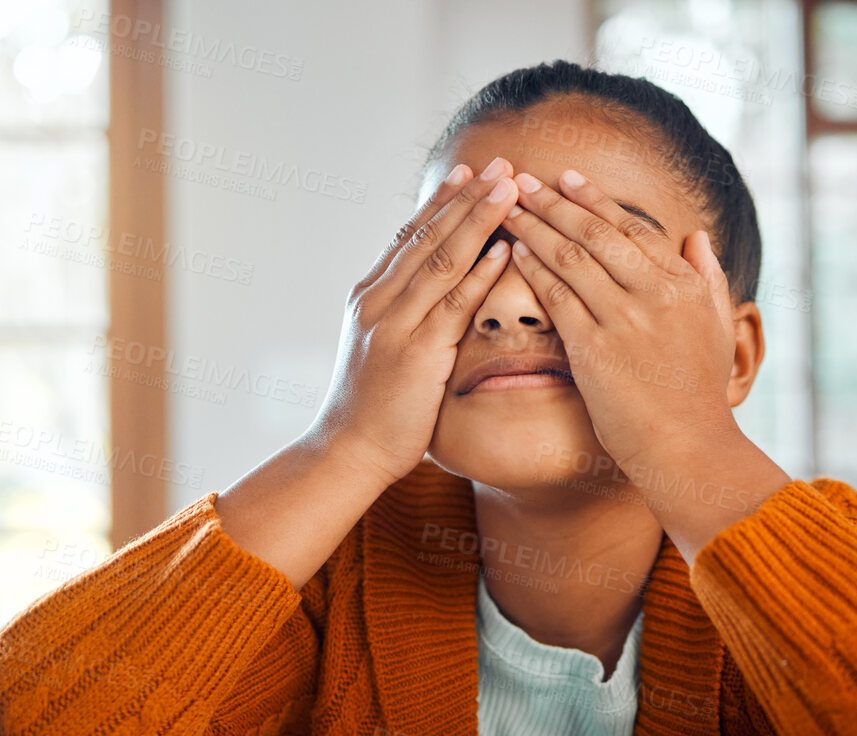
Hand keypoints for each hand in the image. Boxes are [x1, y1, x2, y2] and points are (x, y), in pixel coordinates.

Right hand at [310, 158, 517, 486]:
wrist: (346, 451)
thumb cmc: (370, 409)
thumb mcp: (380, 350)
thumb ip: (400, 318)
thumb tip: (429, 298)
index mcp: (369, 297)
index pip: (409, 237)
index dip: (441, 202)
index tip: (469, 173)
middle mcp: (377, 301)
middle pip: (428, 236)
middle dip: (467, 197)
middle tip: (499, 164)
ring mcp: (394, 325)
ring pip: (442, 260)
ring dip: (479, 220)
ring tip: (510, 189)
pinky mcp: (415, 354)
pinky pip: (453, 305)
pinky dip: (480, 274)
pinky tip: (505, 250)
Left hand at [502, 168, 790, 559]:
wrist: (689, 448)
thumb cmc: (700, 396)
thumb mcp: (718, 328)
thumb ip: (709, 277)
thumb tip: (696, 235)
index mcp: (684, 284)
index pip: (632, 228)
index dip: (595, 201)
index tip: (568, 180)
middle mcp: (655, 293)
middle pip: (596, 232)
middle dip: (554, 202)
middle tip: (523, 180)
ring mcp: (624, 319)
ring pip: (570, 256)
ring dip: (535, 226)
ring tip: (507, 208)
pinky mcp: (594, 348)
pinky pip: (556, 295)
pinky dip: (532, 268)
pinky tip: (512, 252)